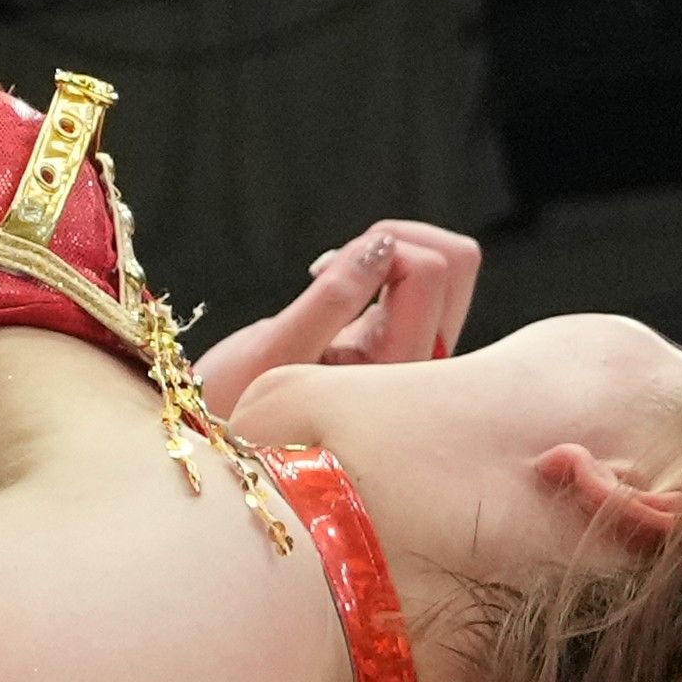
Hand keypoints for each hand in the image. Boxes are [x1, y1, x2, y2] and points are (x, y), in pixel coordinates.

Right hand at [189, 217, 479, 404]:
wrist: (225, 441)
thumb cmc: (233, 407)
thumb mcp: (271, 352)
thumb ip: (330, 298)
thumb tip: (384, 244)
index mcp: (397, 375)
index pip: (428, 272)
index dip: (374, 250)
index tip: (319, 275)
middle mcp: (422, 368)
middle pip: (456, 262)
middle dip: (394, 240)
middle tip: (332, 267)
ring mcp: (417, 356)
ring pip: (446, 269)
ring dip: (389, 252)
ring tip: (331, 280)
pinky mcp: (400, 344)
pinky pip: (419, 281)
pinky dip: (380, 267)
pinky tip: (334, 294)